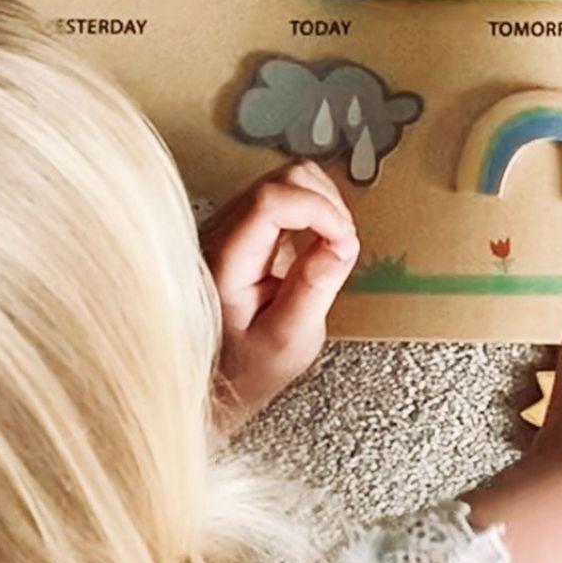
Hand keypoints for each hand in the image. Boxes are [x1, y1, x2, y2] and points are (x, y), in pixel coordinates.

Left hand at [202, 160, 359, 427]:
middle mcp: (220, 233)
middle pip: (282, 180)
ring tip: (336, 244)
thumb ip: (313, 290)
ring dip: (325, 203)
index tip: (345, 243)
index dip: (320, 210)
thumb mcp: (288, 342)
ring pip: (286, 180)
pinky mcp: (244, 226)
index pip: (271, 200)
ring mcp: (230, 226)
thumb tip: (342, 244)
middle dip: (327, 205)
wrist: (216, 382)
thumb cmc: (247, 369)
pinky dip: (317, 209)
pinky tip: (322, 241)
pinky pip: (287, 195)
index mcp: (226, 261)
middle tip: (344, 247)